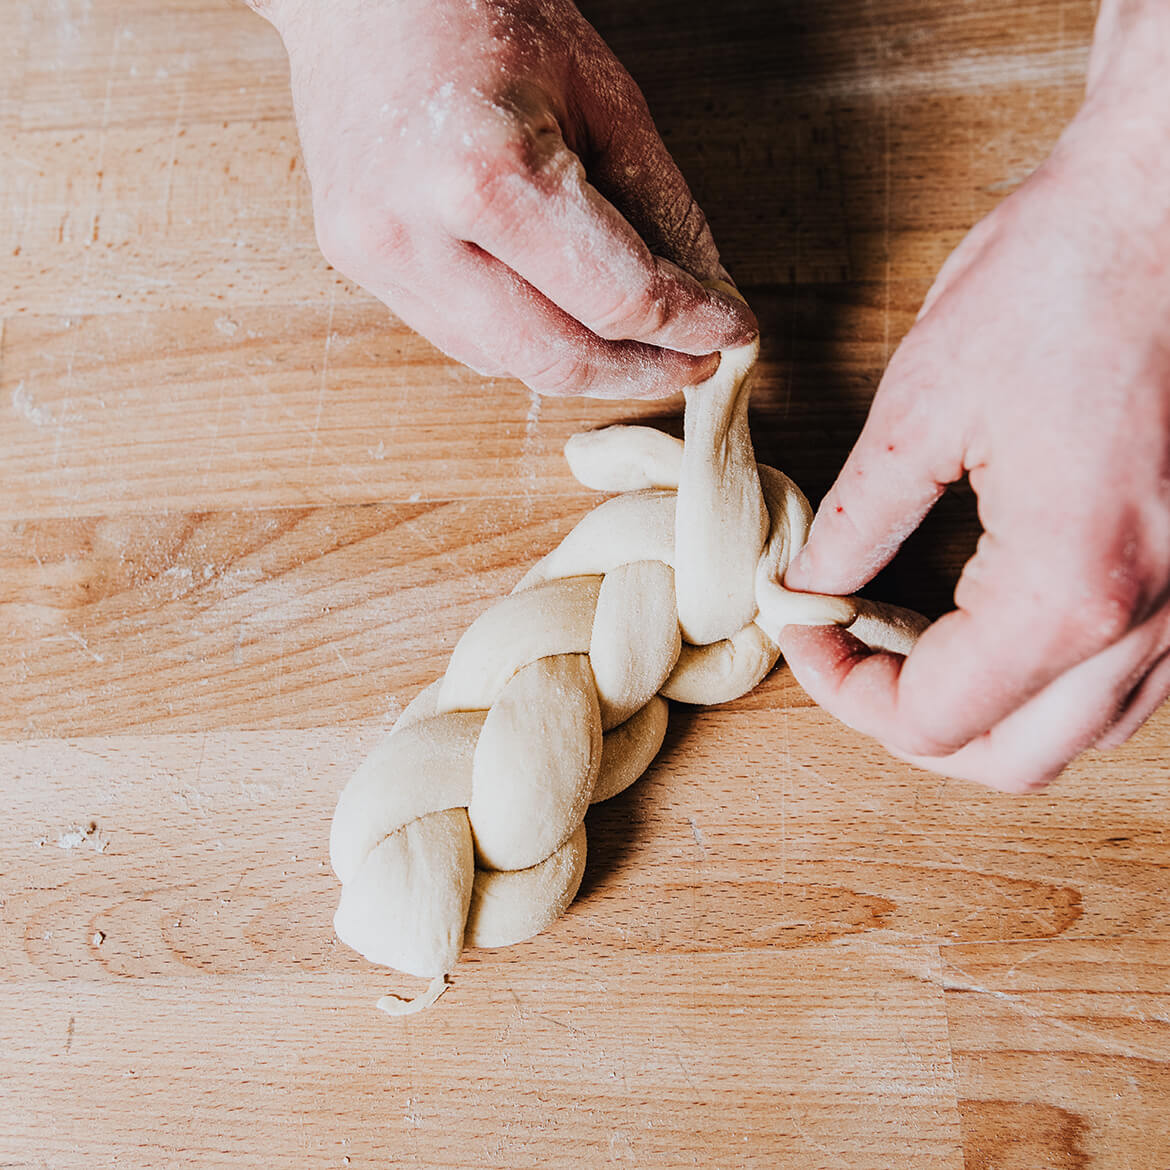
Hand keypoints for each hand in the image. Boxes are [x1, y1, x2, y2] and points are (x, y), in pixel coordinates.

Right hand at [259, 0, 755, 396]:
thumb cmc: (484, 9)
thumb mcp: (602, 94)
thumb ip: (660, 203)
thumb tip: (705, 291)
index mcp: (487, 175)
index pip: (617, 295)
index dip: (690, 323)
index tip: (734, 329)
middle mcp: (418, 233)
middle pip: (559, 358)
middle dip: (642, 372)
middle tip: (696, 363)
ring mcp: (379, 258)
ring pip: (509, 363)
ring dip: (588, 366)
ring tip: (641, 344)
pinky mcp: (360, 269)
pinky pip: (464, 340)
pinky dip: (529, 343)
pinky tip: (567, 320)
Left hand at [779, 0, 1169, 791]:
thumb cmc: (1061, 281)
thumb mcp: (923, 409)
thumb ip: (858, 526)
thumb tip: (809, 590)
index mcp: (1071, 590)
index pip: (933, 718)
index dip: (844, 690)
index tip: (803, 631)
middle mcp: (1152, 621)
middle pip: (1010, 760)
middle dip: (909, 723)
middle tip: (846, 653)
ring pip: (1075, 734)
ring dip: (979, 712)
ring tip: (905, 638)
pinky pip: (1120, 681)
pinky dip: (1041, 678)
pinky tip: (984, 617)